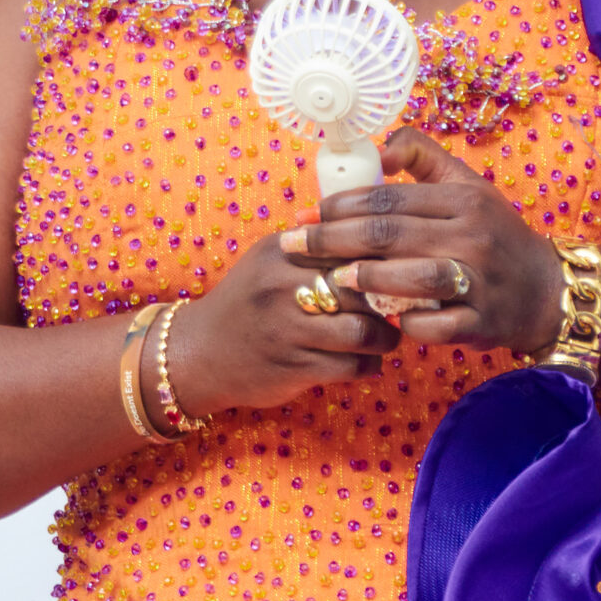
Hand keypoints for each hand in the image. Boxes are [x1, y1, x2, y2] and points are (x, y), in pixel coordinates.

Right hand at [159, 231, 400, 418]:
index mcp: (283, 251)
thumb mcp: (269, 260)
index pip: (350, 244)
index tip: (400, 267)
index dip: (384, 257)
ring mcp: (288, 329)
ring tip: (388, 337)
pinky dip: (370, 365)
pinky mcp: (293, 368)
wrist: (198, 353)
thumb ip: (315, 245)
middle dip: (391, 299)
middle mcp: (283, 286)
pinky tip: (368, 361)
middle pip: (362, 286)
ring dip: (387, 337)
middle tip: (402, 305)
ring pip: (364, 331)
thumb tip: (376, 232)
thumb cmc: (247, 303)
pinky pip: (352, 366)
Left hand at [279, 127, 565, 353]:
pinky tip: (382, 319)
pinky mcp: (482, 322)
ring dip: (369, 278)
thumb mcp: (467, 185)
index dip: (341, 205)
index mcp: (464, 199)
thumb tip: (376, 150)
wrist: (545, 291)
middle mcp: (473, 236)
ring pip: (415, 277)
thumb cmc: (493, 235)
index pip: (390, 197)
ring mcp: (479, 281)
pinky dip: (407, 322)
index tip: (308, 214)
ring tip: (336, 279)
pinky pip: (437, 324)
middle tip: (296, 245)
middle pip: (390, 234)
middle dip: (333, 239)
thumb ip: (422, 158)